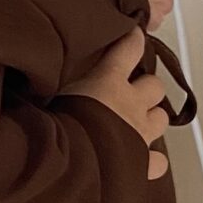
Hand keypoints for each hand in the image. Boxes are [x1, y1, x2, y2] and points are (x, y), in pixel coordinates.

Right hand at [59, 27, 169, 180]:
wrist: (67, 169)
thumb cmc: (53, 126)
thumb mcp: (49, 93)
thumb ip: (55, 81)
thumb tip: (40, 70)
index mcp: (108, 82)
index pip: (129, 49)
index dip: (133, 39)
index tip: (134, 34)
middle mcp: (131, 105)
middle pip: (155, 86)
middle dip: (145, 88)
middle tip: (129, 92)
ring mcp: (140, 134)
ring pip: (162, 118)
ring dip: (151, 118)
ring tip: (135, 123)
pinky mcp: (142, 164)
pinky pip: (158, 161)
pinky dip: (152, 160)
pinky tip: (140, 161)